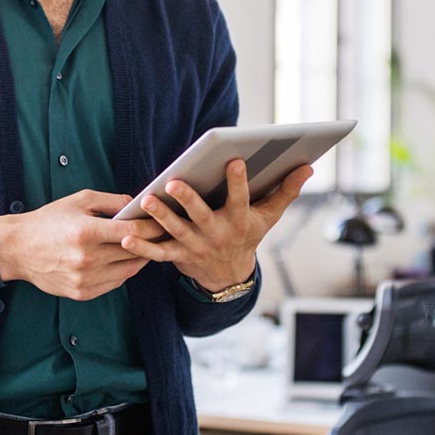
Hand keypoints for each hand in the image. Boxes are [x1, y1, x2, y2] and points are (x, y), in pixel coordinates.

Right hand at [0, 190, 162, 301]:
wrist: (18, 249)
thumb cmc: (48, 220)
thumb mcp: (78, 201)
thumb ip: (111, 201)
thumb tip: (137, 204)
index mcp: (86, 232)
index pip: (133, 230)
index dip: (153, 225)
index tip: (164, 221)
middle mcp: (87, 258)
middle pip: (134, 251)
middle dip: (152, 241)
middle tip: (165, 233)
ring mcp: (85, 279)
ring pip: (129, 270)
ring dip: (142, 258)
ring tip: (149, 247)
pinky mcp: (82, 292)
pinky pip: (116, 283)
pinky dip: (125, 271)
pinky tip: (127, 260)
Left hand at [121, 161, 313, 292]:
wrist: (230, 275)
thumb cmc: (249, 234)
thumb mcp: (269, 216)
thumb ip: (286, 190)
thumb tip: (307, 166)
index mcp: (239, 221)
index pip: (241, 199)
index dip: (239, 181)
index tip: (234, 160)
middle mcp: (217, 234)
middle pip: (201, 216)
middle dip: (188, 199)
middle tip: (174, 181)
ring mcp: (196, 247)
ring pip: (175, 231)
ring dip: (160, 217)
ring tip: (147, 200)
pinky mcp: (178, 257)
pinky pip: (158, 253)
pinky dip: (142, 247)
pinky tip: (126, 235)